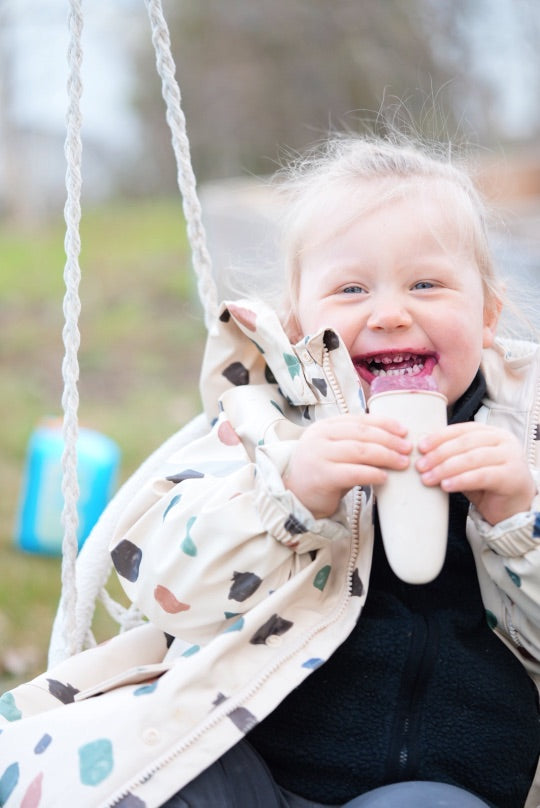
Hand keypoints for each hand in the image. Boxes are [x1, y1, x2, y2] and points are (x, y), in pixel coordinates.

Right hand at [284, 414, 411, 518]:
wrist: (294, 496)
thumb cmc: (321, 473)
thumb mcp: (334, 450)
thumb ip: (355, 442)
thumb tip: (394, 440)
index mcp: (324, 426)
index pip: (359, 419)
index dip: (384, 423)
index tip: (403, 430)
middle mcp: (320, 437)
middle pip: (362, 433)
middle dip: (389, 440)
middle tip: (408, 448)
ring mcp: (319, 455)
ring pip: (360, 450)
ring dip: (386, 455)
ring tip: (402, 462)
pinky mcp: (322, 476)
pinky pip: (354, 472)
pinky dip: (373, 473)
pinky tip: (385, 477)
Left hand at [416, 422, 536, 524]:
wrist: (513, 508)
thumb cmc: (486, 484)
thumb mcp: (467, 465)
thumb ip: (452, 455)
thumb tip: (421, 452)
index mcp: (491, 432)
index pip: (462, 429)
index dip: (439, 437)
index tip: (420, 447)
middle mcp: (503, 440)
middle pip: (465, 443)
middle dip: (439, 454)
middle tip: (420, 466)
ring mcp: (510, 457)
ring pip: (471, 458)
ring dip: (445, 468)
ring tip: (427, 478)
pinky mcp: (512, 476)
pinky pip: (481, 476)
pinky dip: (460, 480)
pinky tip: (445, 486)